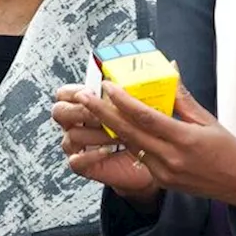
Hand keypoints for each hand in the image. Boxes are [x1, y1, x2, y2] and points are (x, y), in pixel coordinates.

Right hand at [53, 85, 160, 202]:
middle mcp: (86, 124)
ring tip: (113, 133)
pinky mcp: (91, 168)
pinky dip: (88, 156)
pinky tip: (106, 151)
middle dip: (81, 108)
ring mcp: (85, 147)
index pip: (70, 92)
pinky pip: (77, 162)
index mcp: (99, 104)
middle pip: (61, 111)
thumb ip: (167, 92)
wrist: (169, 169)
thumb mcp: (167, 114)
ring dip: (91, 133)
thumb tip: (173, 66)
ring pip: (71, 136)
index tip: (100, 86)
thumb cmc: (162, 137)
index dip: (78, 89)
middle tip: (100, 107)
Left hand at [74, 81, 235, 210]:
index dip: (123, 101)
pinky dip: (124, 140)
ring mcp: (164, 172)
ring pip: (129, 145)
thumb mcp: (207, 119)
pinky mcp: (160, 180)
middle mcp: (171, 158)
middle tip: (82, 96)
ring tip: (91, 108)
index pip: (146, 117)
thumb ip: (182, 96)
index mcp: (185, 140)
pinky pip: (137, 156)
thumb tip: (170, 67)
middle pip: (129, 132)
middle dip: (101, 113)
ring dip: (108, 126)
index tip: (107, 85)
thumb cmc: (227, 149)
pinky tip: (112, 126)